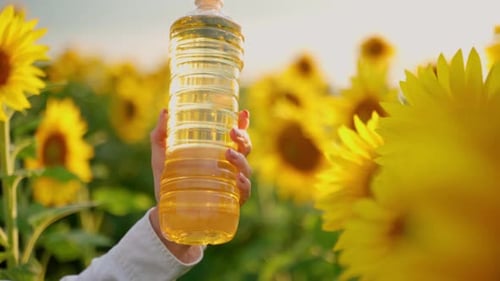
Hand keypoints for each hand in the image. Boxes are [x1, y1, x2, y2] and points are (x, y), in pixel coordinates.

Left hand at [148, 109, 252, 262]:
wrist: (164, 213)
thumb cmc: (167, 181)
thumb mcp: (161, 156)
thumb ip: (160, 135)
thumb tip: (165, 111)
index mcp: (216, 153)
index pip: (234, 137)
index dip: (243, 124)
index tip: (243, 112)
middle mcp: (228, 167)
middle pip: (245, 149)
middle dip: (244, 138)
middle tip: (232, 132)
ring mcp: (230, 185)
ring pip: (246, 169)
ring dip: (241, 159)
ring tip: (228, 153)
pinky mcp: (230, 202)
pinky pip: (244, 192)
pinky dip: (244, 185)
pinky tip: (238, 179)